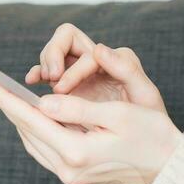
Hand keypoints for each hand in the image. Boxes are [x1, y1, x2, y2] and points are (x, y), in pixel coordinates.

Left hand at [0, 74, 182, 183]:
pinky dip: (37, 132)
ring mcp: (72, 179)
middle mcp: (69, 170)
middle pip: (27, 132)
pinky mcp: (77, 180)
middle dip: (8, 107)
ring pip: (34, 143)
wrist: (171, 169)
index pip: (31, 119)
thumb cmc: (152, 135)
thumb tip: (42, 102)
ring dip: (20, 120)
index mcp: (77, 152)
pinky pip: (47, 152)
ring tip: (6, 99)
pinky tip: (35, 119)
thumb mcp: (118, 114)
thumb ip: (77, 108)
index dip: (6, 98)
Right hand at [25, 23, 168, 115]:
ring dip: (44, 65)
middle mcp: (97, 62)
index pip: (85, 51)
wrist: (148, 143)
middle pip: (65, 39)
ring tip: (41, 83)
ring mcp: (82, 74)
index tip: (61, 87)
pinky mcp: (71, 88)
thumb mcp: (144, 95)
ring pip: (54, 55)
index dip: (72, 68)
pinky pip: (49, 74)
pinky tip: (32, 81)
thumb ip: (126, 70)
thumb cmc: (151, 119)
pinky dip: (38, 74)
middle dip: (52, 54)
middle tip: (50, 77)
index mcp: (116, 59)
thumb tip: (99, 48)